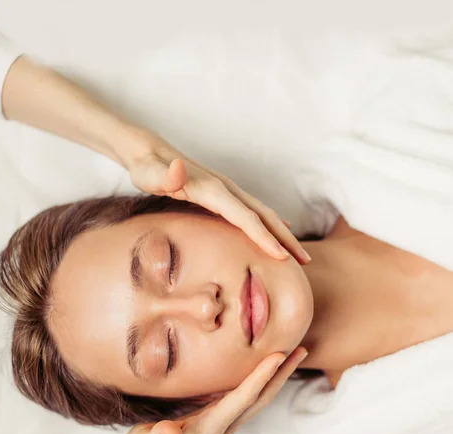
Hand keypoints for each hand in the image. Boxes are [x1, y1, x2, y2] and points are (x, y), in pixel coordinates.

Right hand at [120, 347, 307, 433]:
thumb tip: (170, 433)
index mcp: (211, 427)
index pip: (243, 398)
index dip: (261, 377)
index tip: (279, 356)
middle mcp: (224, 426)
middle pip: (261, 398)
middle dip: (281, 374)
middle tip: (301, 350)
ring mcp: (225, 424)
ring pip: (258, 399)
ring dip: (277, 378)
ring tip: (292, 356)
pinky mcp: (221, 420)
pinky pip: (249, 399)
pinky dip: (262, 383)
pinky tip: (265, 370)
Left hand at [128, 134, 310, 264]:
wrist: (149, 152)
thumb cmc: (147, 169)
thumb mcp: (149, 174)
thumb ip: (164, 175)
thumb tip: (177, 167)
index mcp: (214, 191)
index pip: (245, 217)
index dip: (264, 237)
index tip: (282, 256)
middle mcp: (227, 189)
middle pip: (264, 216)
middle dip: (285, 239)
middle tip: (305, 262)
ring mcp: (228, 191)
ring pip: (263, 214)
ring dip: (283, 234)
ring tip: (299, 255)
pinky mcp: (225, 195)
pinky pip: (254, 212)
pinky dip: (270, 224)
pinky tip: (280, 232)